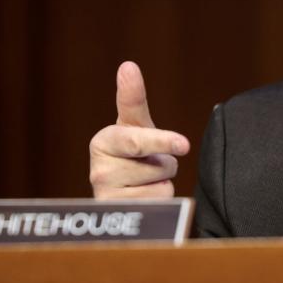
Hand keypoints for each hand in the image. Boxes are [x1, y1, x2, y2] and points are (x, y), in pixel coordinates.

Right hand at [89, 61, 189, 198]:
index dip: (163, 142)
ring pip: (163, 186)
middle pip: (161, 165)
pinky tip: (142, 198)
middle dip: (164, 162)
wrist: (119, 195)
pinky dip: (160, 201)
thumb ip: (133, 99)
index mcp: (103, 141)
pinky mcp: (122, 217)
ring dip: (161, 183)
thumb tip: (128, 65)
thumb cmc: (131, 154)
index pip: (139, 141)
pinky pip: (161, 205)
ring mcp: (108, 197)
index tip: (184, 144)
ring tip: (142, 181)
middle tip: (150, 161)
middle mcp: (98, 170)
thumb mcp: (134, 127)